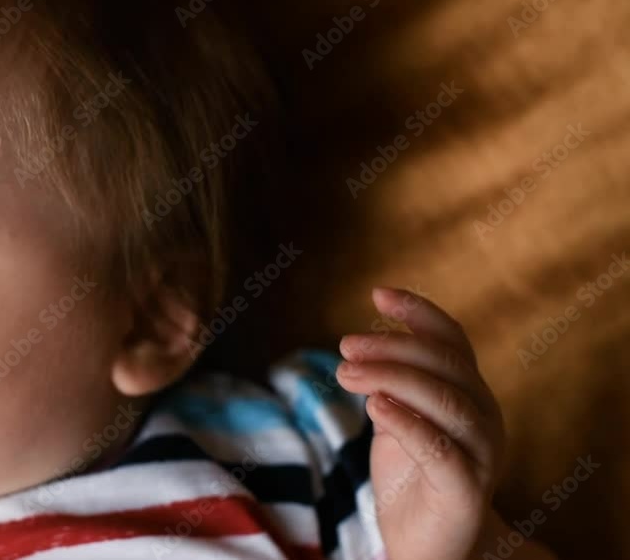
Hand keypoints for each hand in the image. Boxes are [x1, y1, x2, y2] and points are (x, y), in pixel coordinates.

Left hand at [336, 287, 505, 559]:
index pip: (453, 341)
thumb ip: (391, 385)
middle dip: (393, 348)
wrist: (430, 546)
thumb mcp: (397, 419)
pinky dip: (407, 422)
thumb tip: (362, 348)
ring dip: (392, 378)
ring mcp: (482, 455)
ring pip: (446, 402)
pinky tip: (375, 406)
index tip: (378, 294)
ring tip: (346, 372)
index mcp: (469, 394)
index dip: (419, 313)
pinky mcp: (466, 491)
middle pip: (447, 366)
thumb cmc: (413, 477)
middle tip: (345, 345)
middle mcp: (484, 418)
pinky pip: (440, 449)